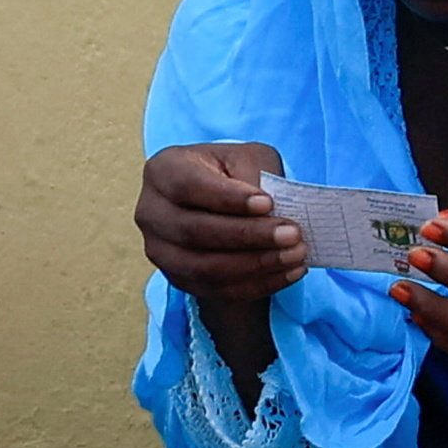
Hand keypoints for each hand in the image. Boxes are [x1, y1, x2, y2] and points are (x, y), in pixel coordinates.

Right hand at [137, 141, 304, 314]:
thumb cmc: (234, 173)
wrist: (221, 205)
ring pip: (204, 267)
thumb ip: (255, 176)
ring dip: (255, 264)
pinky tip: (289, 272)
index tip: (268, 204)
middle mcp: (151, 212)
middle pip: (195, 231)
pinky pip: (216, 289)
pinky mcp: (178, 278)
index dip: (228, 198)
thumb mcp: (247, 159)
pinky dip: (257, 284)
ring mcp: (160, 250)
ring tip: (296, 255)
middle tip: (293, 234)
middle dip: (248, 236)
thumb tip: (271, 211)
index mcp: (164, 170)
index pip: (190, 186)